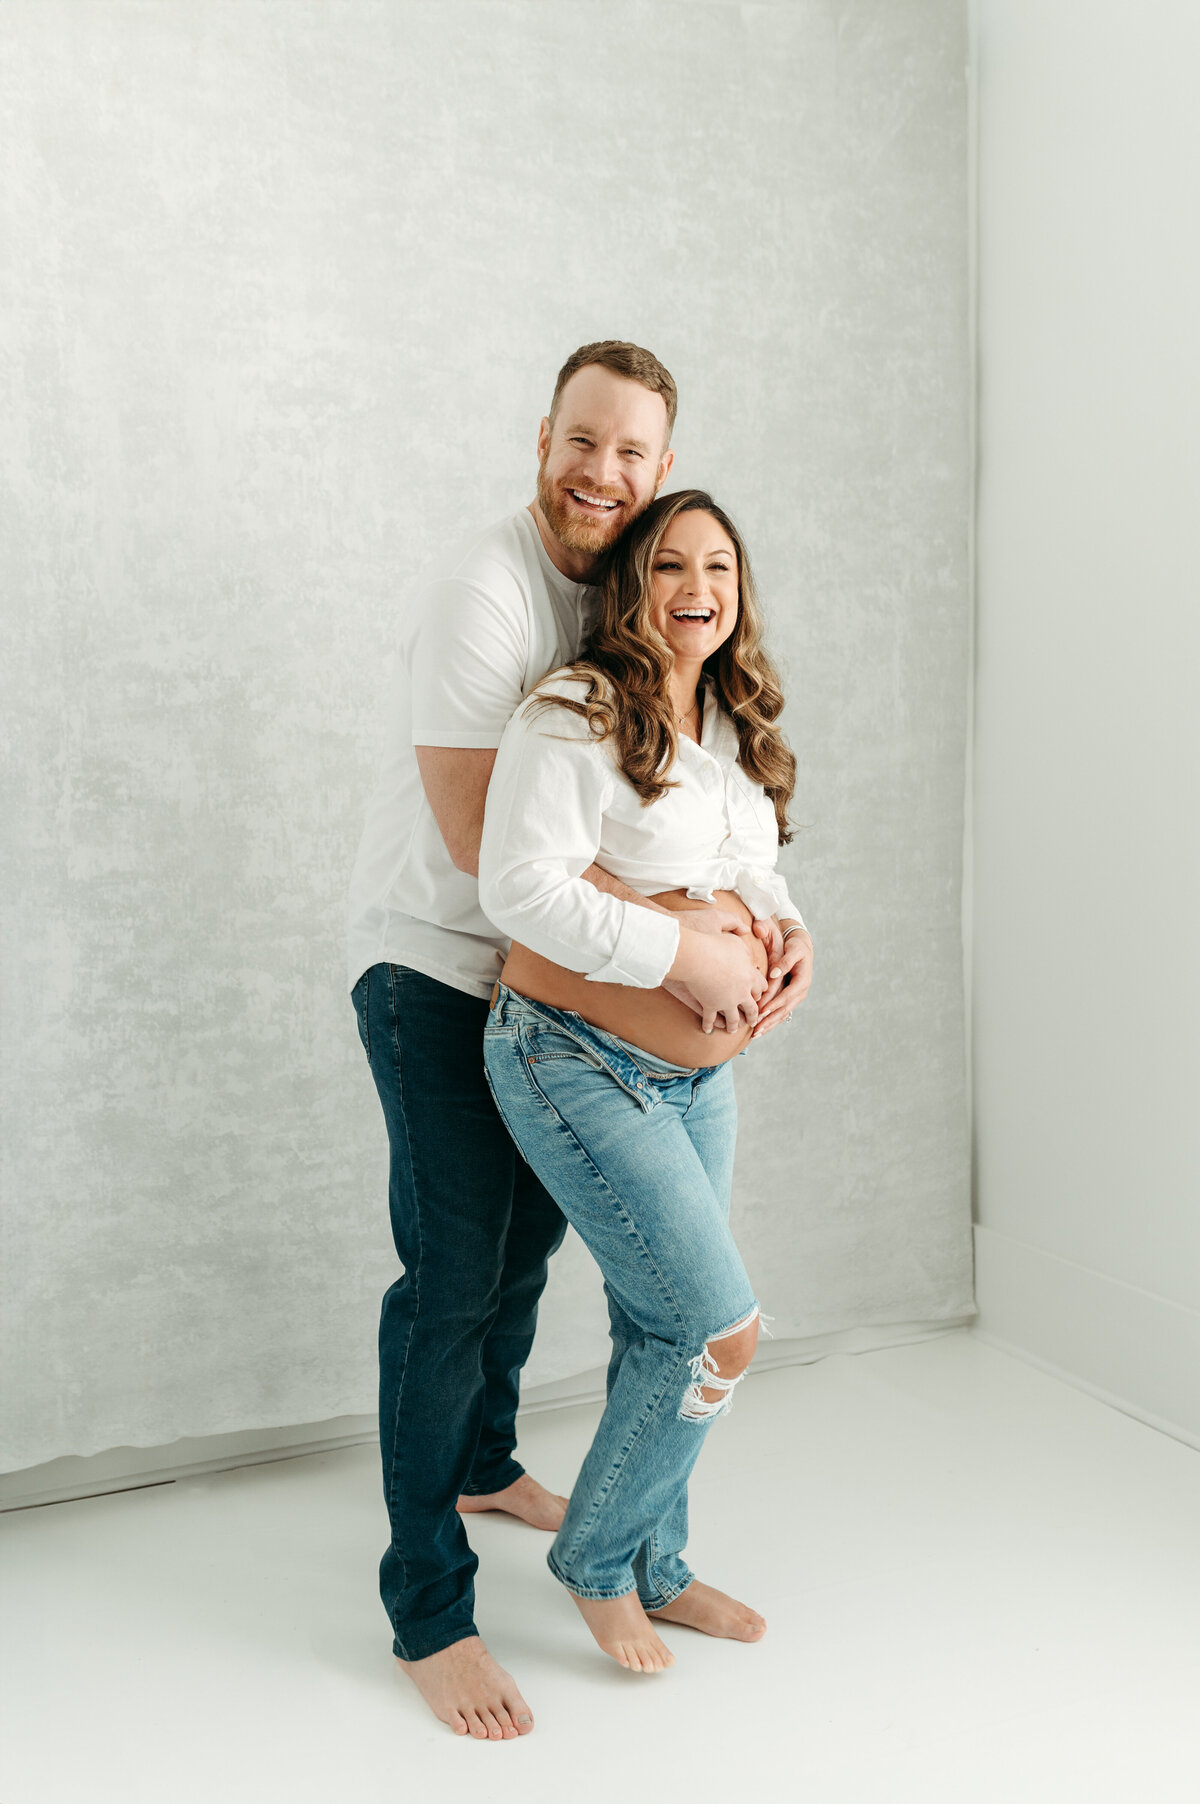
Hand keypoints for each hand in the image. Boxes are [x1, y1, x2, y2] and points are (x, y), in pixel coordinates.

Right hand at [674, 926, 767, 1035]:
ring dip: (733, 1025)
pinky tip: (708, 1030)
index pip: (761, 987)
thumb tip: (746, 943)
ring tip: (732, 1030)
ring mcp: (726, 1001)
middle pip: (751, 1007)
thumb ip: (743, 944)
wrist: (695, 955)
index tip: (759, 995)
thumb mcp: (734, 939)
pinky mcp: (710, 1006)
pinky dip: (710, 1025)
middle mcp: (742, 992)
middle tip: (752, 1020)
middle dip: (752, 1015)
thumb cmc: (714, 943)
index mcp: (750, 975)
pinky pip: (711, 1019)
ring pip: (734, 1019)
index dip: (760, 991)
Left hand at [749, 924, 811, 1039]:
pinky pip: (781, 1013)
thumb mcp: (793, 951)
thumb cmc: (796, 948)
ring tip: (755, 1034)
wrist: (802, 948)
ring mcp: (796, 997)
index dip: (774, 1004)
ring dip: (769, 1025)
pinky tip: (760, 1029)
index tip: (761, 1011)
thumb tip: (774, 973)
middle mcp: (800, 992)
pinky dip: (771, 1022)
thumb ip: (784, 962)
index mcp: (802, 981)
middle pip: (784, 1010)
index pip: (787, 996)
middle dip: (769, 1021)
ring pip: (782, 1014)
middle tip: (755, 1030)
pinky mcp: (790, 999)